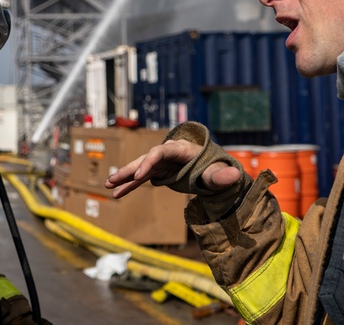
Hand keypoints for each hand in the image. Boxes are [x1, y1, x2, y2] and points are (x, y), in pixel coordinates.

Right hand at [104, 140, 241, 197]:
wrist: (212, 170)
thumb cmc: (215, 169)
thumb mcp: (218, 174)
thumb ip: (223, 176)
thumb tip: (234, 176)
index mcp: (180, 149)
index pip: (160, 153)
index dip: (149, 162)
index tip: (140, 175)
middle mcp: (166, 153)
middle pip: (145, 159)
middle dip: (129, 169)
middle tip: (113, 179)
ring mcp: (161, 163)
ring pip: (139, 169)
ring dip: (124, 177)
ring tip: (109, 186)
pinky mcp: (158, 172)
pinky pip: (141, 179)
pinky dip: (130, 185)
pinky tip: (118, 194)